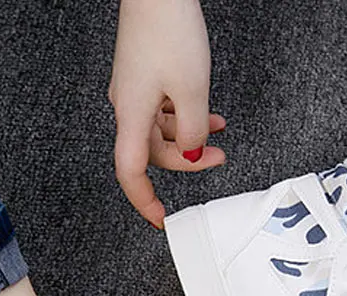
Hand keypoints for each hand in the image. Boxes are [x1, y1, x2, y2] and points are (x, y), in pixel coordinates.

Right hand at [110, 0, 225, 227]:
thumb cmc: (167, 27)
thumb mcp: (192, 90)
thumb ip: (193, 131)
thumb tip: (192, 153)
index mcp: (131, 115)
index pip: (131, 174)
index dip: (145, 201)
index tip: (160, 219)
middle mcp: (128, 105)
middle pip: (153, 153)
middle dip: (187, 160)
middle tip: (217, 159)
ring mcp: (135, 90)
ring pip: (161, 131)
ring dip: (191, 136)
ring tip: (219, 130)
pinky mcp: (144, 75)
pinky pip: (163, 109)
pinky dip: (185, 115)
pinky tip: (206, 111)